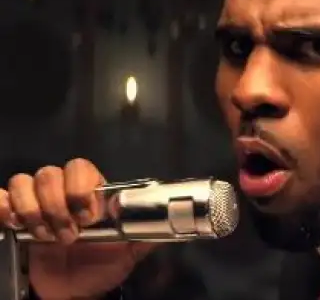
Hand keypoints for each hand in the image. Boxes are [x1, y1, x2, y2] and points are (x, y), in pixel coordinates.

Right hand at [0, 159, 156, 299]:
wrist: (73, 293)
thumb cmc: (100, 267)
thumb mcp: (128, 252)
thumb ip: (144, 233)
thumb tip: (168, 219)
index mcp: (90, 192)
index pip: (80, 168)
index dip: (80, 188)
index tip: (88, 217)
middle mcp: (61, 192)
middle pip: (49, 174)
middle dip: (57, 206)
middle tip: (68, 235)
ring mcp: (35, 203)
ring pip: (24, 182)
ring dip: (33, 211)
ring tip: (46, 237)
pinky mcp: (13, 218)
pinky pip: (1, 198)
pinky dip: (4, 206)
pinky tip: (15, 224)